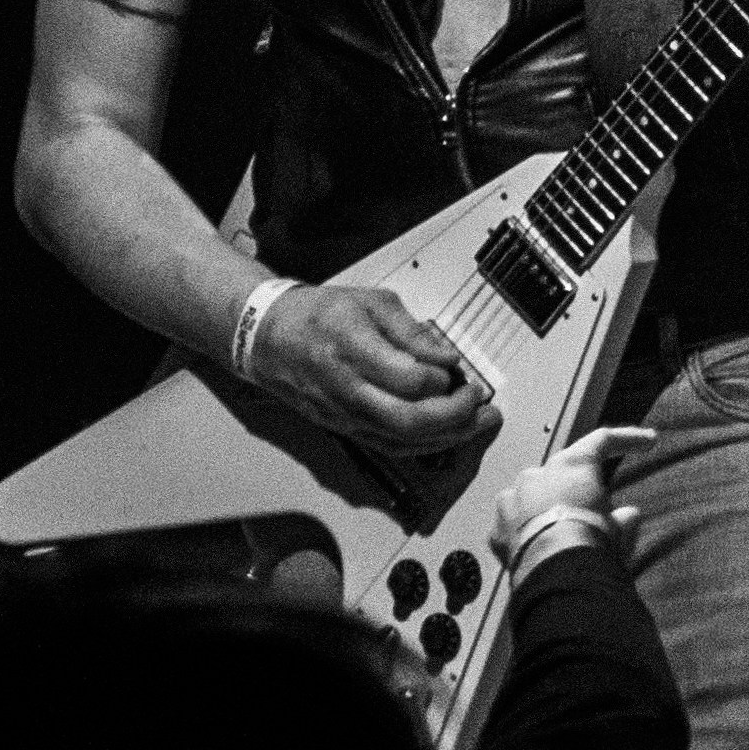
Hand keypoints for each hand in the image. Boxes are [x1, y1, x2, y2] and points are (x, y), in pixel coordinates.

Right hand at [246, 280, 491, 444]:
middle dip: (455, 415)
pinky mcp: (345, 428)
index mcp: (351, 349)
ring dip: (448, 435)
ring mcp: (344, 415)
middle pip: (407, 419)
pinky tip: (449, 433)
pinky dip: (425, 444)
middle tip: (479, 399)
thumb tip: (446, 357)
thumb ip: (411, 331)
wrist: (269, 339)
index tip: (457, 365)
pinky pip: (390, 447)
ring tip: (478, 421)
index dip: (442, 376)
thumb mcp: (369, 303)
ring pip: (401, 440)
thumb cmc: (319, 315)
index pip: (407, 378)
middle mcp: (346, 389)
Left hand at [496, 426, 654, 553]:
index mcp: (572, 465)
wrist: (553, 572)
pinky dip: (526, 532)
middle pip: (561, 473)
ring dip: (546, 508)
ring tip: (560, 532)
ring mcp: (512, 500)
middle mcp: (538, 475)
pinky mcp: (496, 530)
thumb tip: (628, 515)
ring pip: (531, 497)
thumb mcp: (620, 529)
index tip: (648, 441)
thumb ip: (622, 518)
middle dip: (574, 488)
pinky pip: (514, 525)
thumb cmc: (591, 540)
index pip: (603, 440)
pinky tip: (537, 547)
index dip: (628, 439)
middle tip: (589, 509)